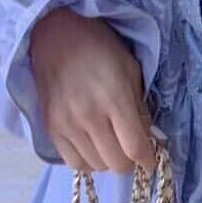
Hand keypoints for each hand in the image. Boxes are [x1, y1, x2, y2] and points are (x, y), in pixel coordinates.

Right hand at [30, 8, 156, 173]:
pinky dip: (88, 161)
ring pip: (96, 166)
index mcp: (115, 99)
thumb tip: (150, 140)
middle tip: (130, 148)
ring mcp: (67, 125)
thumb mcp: (130, 71)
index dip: (147, 160)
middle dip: (130, 161)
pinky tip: (93, 147)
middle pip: (116, 164)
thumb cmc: (100, 49)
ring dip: (108, 160)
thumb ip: (140, 109)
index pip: (135, 148)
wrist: (56, 35)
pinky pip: (74, 163)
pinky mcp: (51, 128)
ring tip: (111, 144)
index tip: (151, 160)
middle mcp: (90, 116)